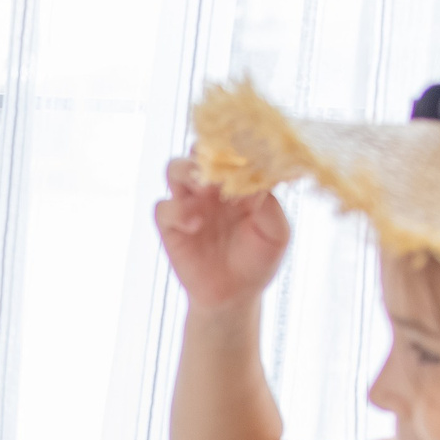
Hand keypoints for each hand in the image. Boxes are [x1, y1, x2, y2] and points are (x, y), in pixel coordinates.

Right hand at [155, 157, 289, 310]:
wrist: (234, 296)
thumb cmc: (259, 260)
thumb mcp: (276, 234)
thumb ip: (270, 205)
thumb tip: (258, 179)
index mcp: (239, 180)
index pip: (234, 149)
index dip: (238, 143)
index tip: (248, 146)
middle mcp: (212, 186)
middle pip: (199, 149)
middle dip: (208, 150)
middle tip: (221, 162)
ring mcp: (189, 203)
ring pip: (175, 168)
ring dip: (187, 171)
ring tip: (203, 187)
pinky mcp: (171, 226)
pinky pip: (163, 207)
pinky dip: (177, 211)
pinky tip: (195, 225)